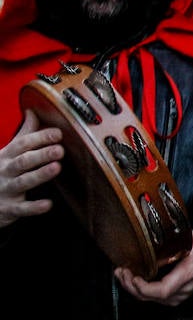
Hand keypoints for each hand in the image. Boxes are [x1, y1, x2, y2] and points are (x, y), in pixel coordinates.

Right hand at [0, 111, 63, 227]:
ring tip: (56, 168)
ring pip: (23, 181)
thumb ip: (23, 134)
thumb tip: (33, 111)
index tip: (58, 133)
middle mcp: (5, 171)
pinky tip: (48, 204)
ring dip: (39, 175)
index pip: (22, 144)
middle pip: (23, 161)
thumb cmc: (0, 172)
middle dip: (41, 155)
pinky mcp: (9, 208)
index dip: (39, 138)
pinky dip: (34, 207)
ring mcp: (6, 189)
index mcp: (6, 156)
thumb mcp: (8, 151)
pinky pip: (22, 208)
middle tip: (59, 150)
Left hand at [114, 232, 192, 305]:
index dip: (143, 287)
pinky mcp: (173, 299)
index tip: (133, 276)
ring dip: (132, 289)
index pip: (162, 289)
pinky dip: (139, 291)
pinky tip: (131, 280)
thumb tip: (153, 225)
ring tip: (122, 274)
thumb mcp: (190, 239)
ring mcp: (179, 296)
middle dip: (131, 286)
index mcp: (188, 273)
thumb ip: (173, 235)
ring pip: (149, 300)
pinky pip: (152, 299)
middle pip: (152, 297)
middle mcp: (184, 289)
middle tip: (121, 271)